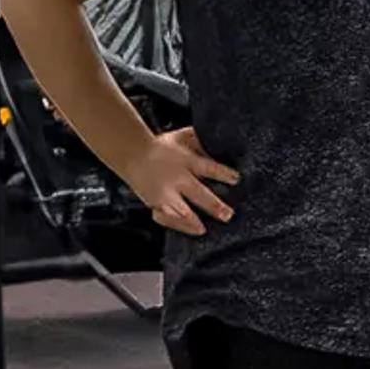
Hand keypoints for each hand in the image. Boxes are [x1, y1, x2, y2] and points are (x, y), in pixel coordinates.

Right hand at [123, 126, 238, 234]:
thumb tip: (221, 139)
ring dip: (192, 222)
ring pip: (179, 211)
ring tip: (204, 229)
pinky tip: (189, 231)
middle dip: (213, 206)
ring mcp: (164, 194)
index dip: (223, 174)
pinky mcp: (155, 204)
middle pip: (197, 194)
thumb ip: (202, 140)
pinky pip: (165, 219)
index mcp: (186, 161)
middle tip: (227, 215)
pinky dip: (177, 226)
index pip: (208, 168)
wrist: (133, 153)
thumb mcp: (183, 137)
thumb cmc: (162, 146)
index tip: (236, 180)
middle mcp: (175, 179)